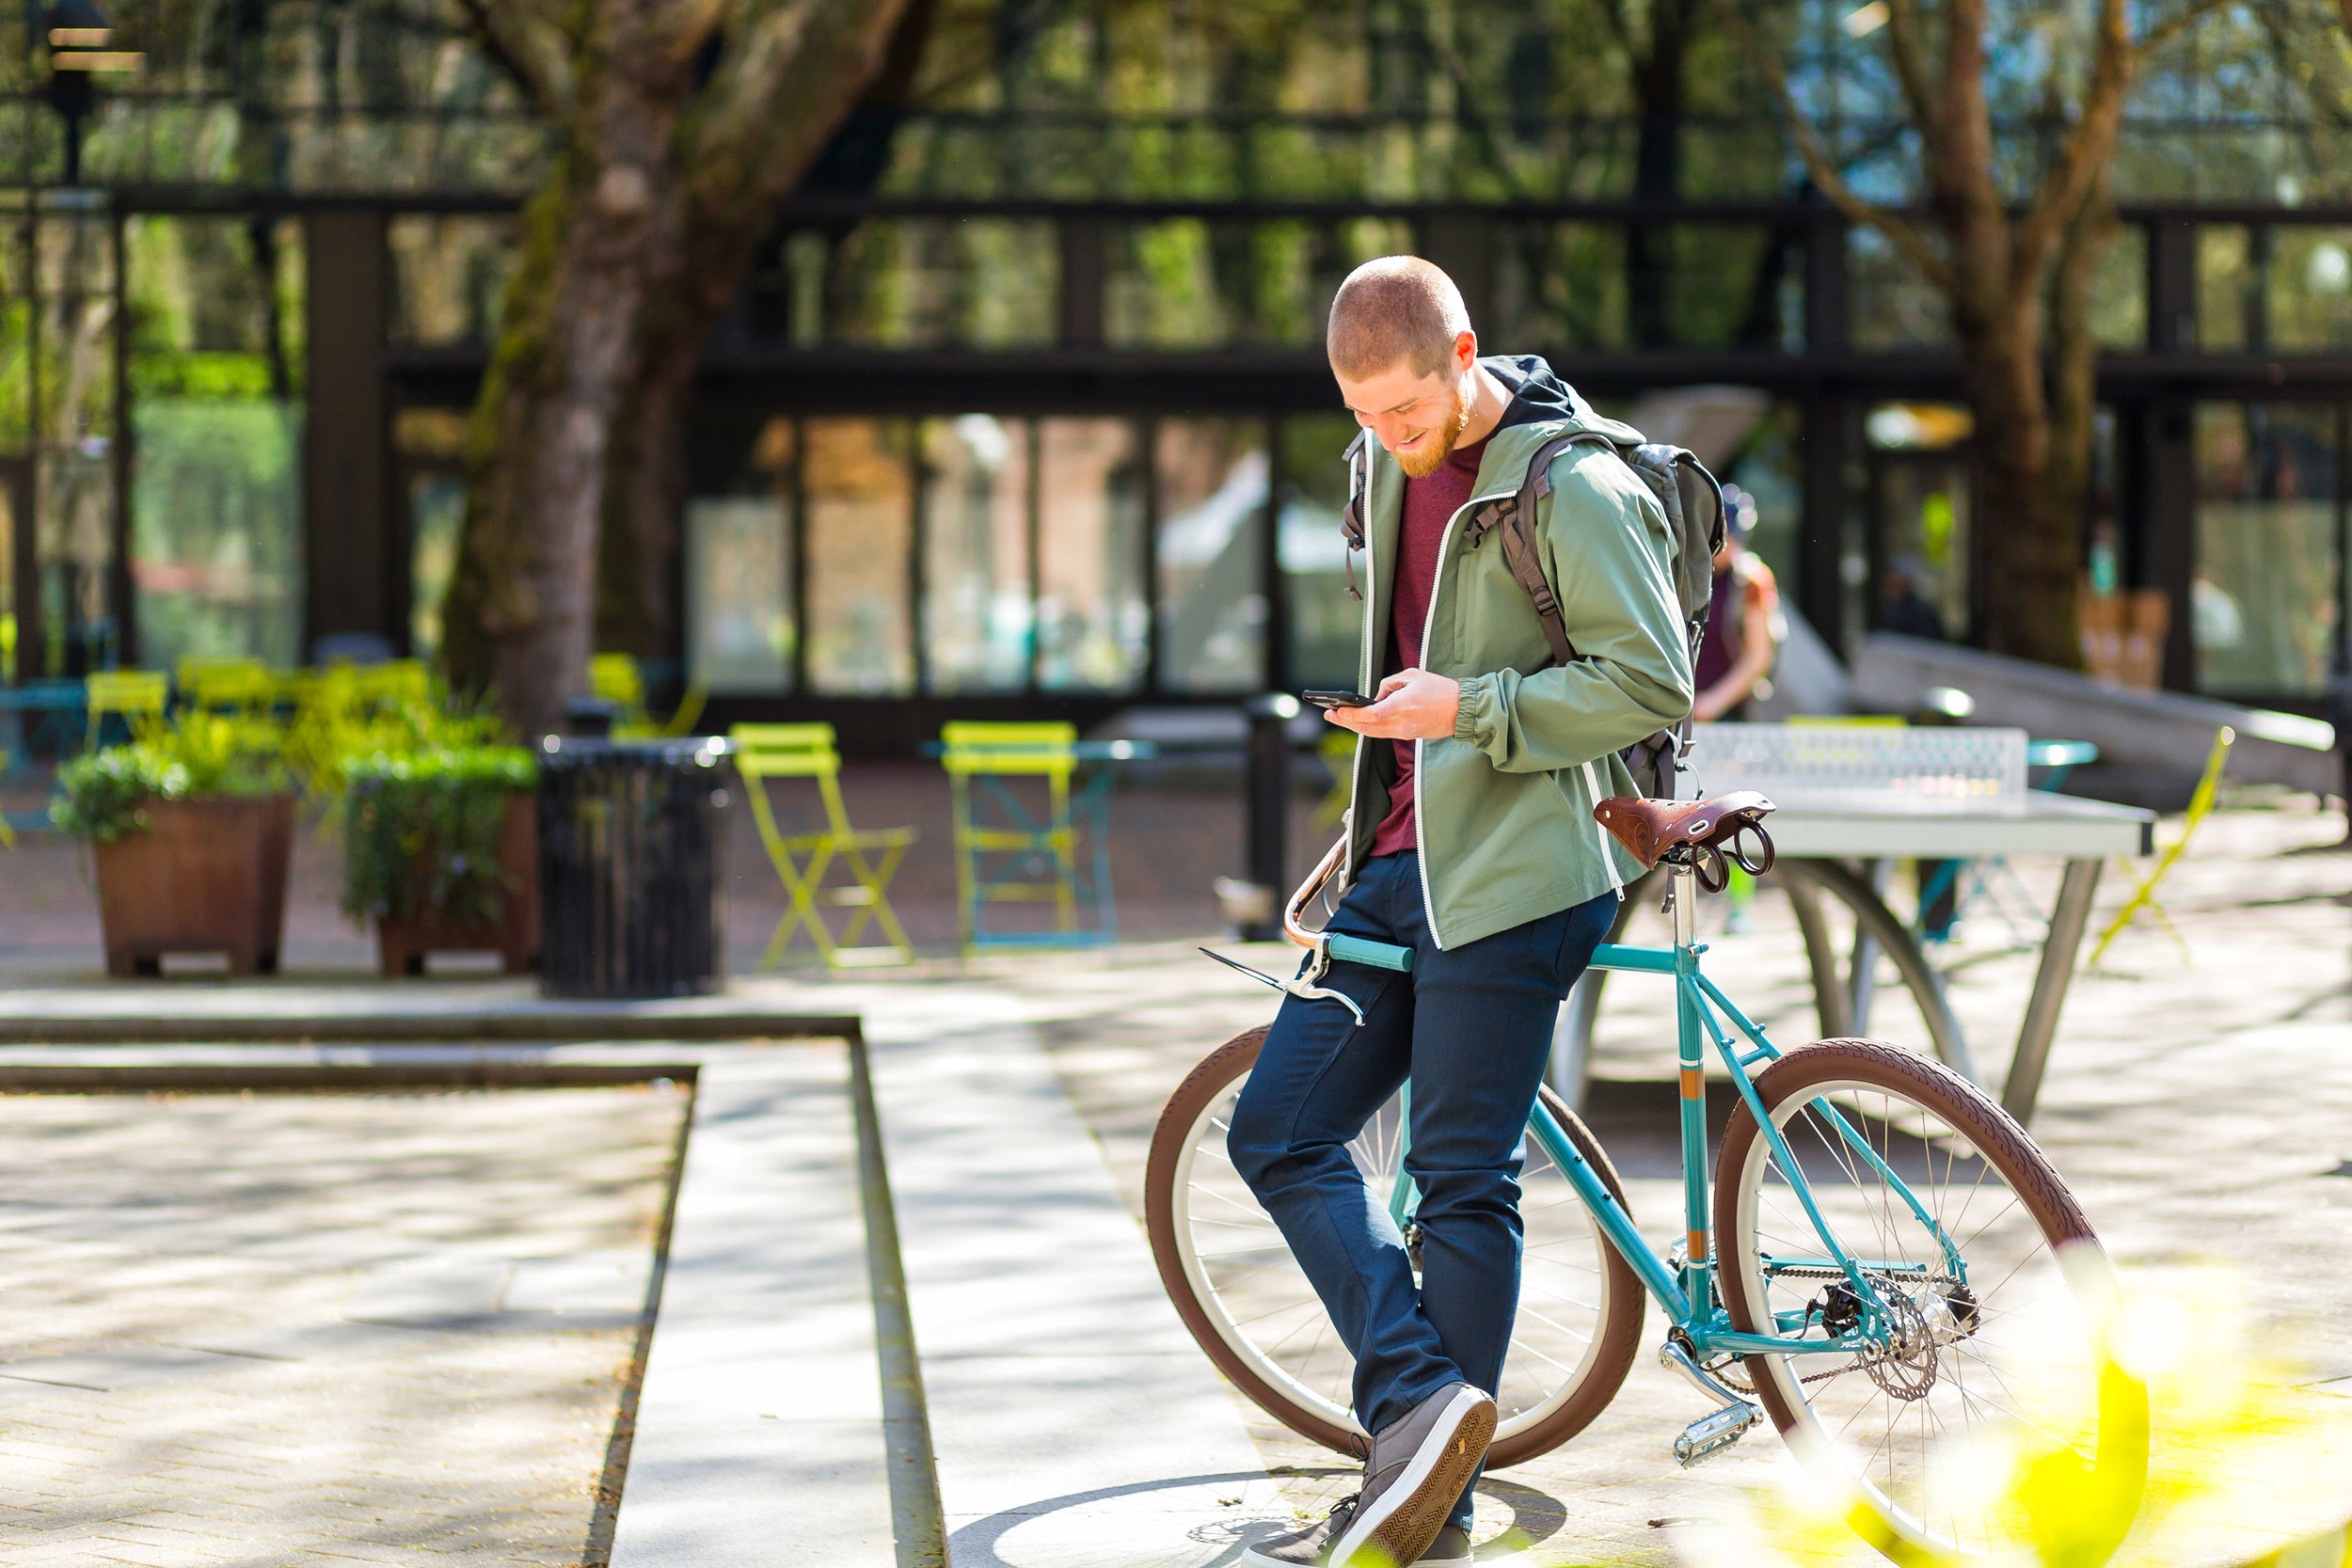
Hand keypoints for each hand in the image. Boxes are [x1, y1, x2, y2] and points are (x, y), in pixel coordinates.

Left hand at [1324, 668, 1459, 739]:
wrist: (1462, 710)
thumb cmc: (1440, 689)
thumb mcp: (1413, 675)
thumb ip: (1390, 683)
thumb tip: (1376, 695)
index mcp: (1403, 705)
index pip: (1371, 715)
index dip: (1351, 715)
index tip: (1337, 710)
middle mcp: (1402, 723)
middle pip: (1366, 727)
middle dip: (1345, 722)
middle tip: (1329, 715)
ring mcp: (1405, 732)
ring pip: (1373, 733)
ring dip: (1354, 726)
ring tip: (1339, 718)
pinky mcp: (1408, 736)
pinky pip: (1383, 734)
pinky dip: (1369, 728)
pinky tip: (1359, 721)